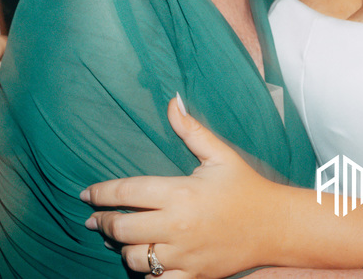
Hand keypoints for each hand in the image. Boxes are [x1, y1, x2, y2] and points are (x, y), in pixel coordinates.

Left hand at [83, 96, 278, 278]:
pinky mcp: (193, 275)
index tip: (87, 194)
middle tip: (96, 218)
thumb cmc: (246, 187)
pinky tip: (144, 262)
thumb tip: (172, 101)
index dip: (101, 193)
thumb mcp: (220, 155)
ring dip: (122, 248)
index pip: (127, 192)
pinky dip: (146, 274)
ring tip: (119, 239)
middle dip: (103, 222)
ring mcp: (184, 255)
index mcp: (180, 193)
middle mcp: (178, 226)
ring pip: (134, 258)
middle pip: (122, 228)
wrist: (275, 226)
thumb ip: (191, 130)